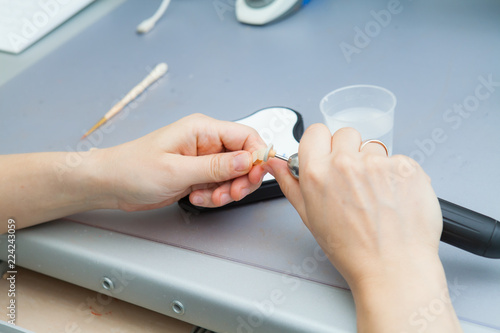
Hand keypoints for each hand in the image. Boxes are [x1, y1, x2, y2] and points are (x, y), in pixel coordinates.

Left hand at [95, 113, 266, 210]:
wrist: (111, 184)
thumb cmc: (132, 168)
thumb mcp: (177, 170)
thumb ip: (216, 166)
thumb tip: (247, 160)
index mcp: (202, 129)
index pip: (245, 136)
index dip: (257, 156)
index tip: (254, 176)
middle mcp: (205, 142)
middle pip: (243, 158)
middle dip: (241, 179)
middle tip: (230, 194)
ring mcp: (202, 159)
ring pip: (233, 175)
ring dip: (226, 191)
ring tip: (208, 198)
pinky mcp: (197, 174)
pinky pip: (219, 186)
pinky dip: (214, 196)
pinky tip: (196, 197)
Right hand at [265, 125, 461, 331]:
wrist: (393, 267)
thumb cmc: (352, 250)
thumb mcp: (310, 217)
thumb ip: (291, 184)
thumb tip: (276, 164)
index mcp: (317, 173)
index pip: (315, 132)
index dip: (321, 144)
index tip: (327, 155)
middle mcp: (346, 163)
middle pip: (345, 134)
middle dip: (348, 152)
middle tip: (354, 181)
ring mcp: (378, 163)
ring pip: (373, 147)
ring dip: (373, 164)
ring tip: (376, 195)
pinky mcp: (406, 166)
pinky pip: (398, 160)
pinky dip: (397, 175)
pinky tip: (393, 197)